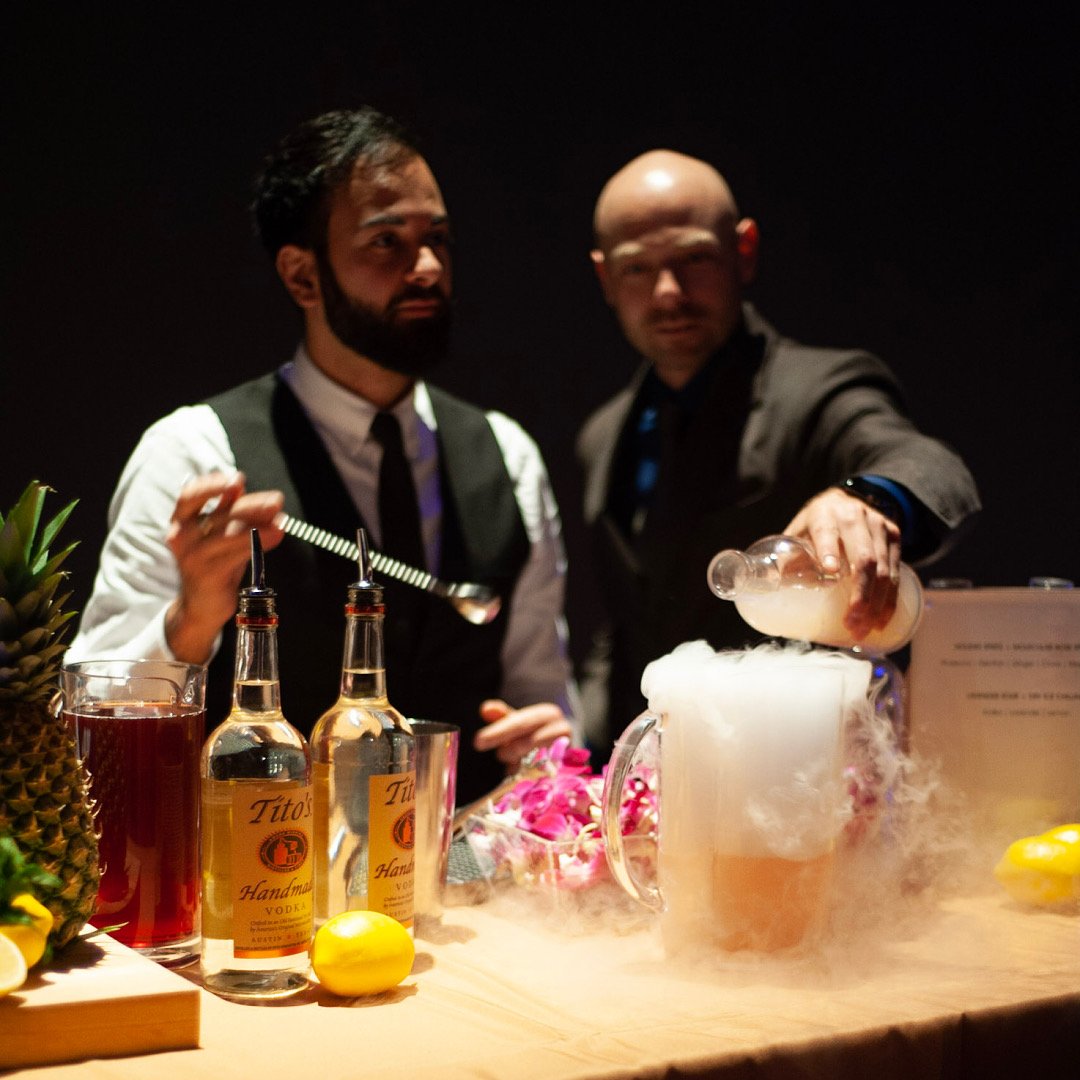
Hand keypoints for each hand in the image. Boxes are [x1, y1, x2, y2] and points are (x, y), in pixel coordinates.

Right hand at [163, 472, 284, 662]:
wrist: (202, 605)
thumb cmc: (214, 562)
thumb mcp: (220, 532)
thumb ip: (230, 510)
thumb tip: (249, 487)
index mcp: (180, 521)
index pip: (189, 496)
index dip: (212, 485)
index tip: (238, 480)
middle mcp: (181, 537)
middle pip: (218, 514)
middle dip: (250, 505)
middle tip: (276, 500)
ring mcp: (193, 557)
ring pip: (229, 534)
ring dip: (259, 524)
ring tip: (282, 519)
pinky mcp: (208, 575)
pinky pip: (237, 554)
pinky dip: (259, 542)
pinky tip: (276, 534)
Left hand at [473, 699, 573, 769]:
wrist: (560, 749)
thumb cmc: (532, 734)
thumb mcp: (518, 723)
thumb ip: (502, 716)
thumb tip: (485, 709)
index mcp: (548, 714)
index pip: (520, 722)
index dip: (498, 732)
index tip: (478, 742)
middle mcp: (562, 729)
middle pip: (530, 741)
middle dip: (510, 750)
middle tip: (501, 755)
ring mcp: (569, 751)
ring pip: (538, 760)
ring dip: (521, 764)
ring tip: (512, 764)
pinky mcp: (568, 771)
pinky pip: (545, 776)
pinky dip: (531, 777)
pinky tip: (522, 777)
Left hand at [784, 487, 900, 639]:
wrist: (846, 501)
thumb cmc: (815, 525)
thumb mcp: (798, 533)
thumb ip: (789, 556)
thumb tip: (777, 586)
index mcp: (824, 514)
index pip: (827, 533)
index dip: (829, 551)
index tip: (830, 571)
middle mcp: (854, 516)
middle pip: (863, 559)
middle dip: (860, 595)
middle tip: (852, 623)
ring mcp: (878, 525)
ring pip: (884, 568)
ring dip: (876, 604)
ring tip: (864, 629)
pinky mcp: (894, 535)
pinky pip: (896, 571)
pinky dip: (889, 599)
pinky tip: (881, 619)